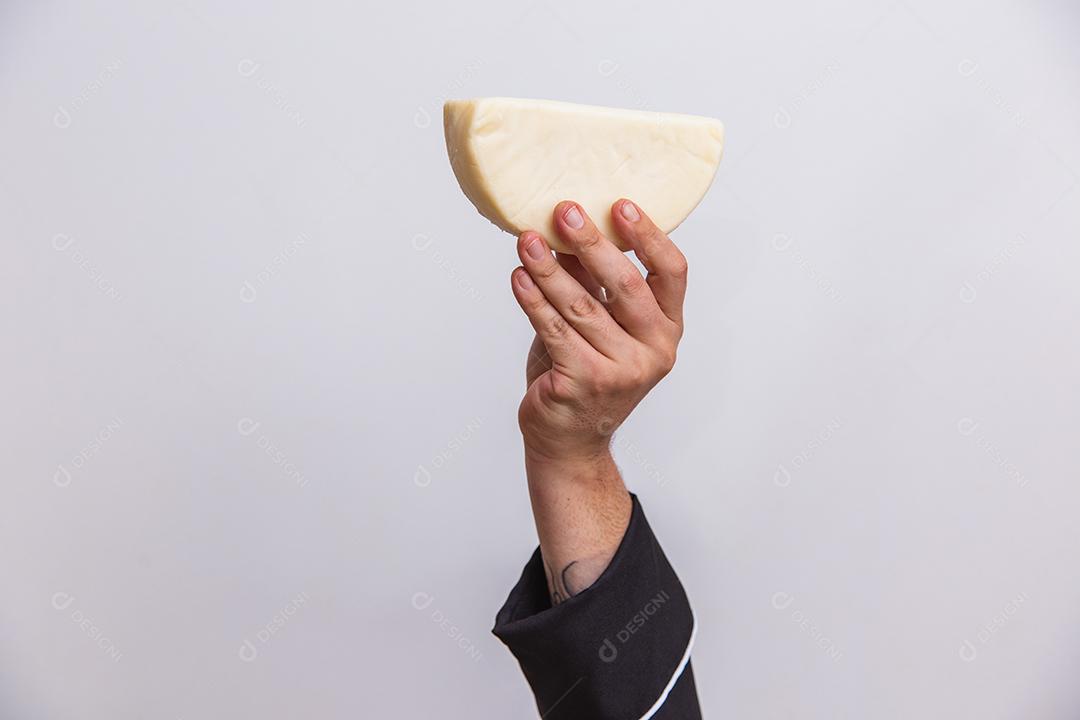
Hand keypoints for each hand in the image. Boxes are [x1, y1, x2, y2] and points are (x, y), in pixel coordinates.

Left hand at [511, 199, 687, 462]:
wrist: (569, 440)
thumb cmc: (584, 373)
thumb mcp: (599, 325)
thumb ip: (593, 282)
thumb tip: (572, 224)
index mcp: (667, 329)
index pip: (672, 273)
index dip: (649, 236)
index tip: (620, 205)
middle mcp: (653, 351)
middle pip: (625, 284)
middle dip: (591, 243)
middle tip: (565, 210)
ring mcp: (621, 370)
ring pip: (581, 306)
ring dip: (549, 268)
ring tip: (527, 239)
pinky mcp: (583, 382)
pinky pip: (553, 330)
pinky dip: (533, 300)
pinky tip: (519, 277)